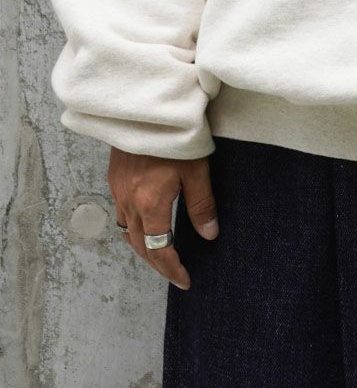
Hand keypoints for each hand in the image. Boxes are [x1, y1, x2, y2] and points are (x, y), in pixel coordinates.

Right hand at [107, 146, 219, 290]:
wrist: (146, 106)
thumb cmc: (175, 134)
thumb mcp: (197, 169)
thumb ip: (202, 204)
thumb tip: (210, 236)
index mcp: (150, 203)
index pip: (159, 249)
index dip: (172, 269)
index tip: (185, 281)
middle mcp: (129, 201)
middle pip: (139, 246)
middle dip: (157, 264)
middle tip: (174, 274)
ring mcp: (119, 189)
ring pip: (127, 230)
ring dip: (143, 247)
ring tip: (162, 254)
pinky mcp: (115, 177)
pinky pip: (121, 212)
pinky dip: (134, 227)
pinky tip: (146, 223)